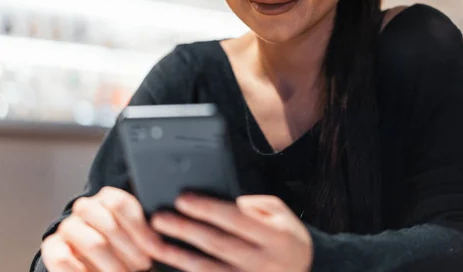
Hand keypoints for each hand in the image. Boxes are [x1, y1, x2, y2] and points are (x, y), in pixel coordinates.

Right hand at [41, 187, 160, 271]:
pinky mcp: (52, 247)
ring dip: (113, 264)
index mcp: (107, 198)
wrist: (102, 263)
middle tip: (143, 267)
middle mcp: (85, 208)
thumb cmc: (126, 249)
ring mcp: (67, 227)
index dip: (141, 229)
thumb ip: (147, 233)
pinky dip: (82, 271)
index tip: (156, 249)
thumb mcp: (139, 236)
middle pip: (109, 226)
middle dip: (130, 251)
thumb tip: (160, 241)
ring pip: (93, 243)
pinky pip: (64, 258)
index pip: (121, 204)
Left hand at [148, 194, 313, 271]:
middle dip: (185, 229)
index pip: (234, 218)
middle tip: (159, 218)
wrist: (306, 271)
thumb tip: (224, 200)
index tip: (182, 198)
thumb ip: (254, 205)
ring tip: (156, 243)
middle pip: (217, 243)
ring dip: (178, 256)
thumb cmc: (286, 237)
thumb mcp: (280, 213)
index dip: (206, 208)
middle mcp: (264, 261)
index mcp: (275, 235)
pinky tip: (171, 265)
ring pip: (208, 269)